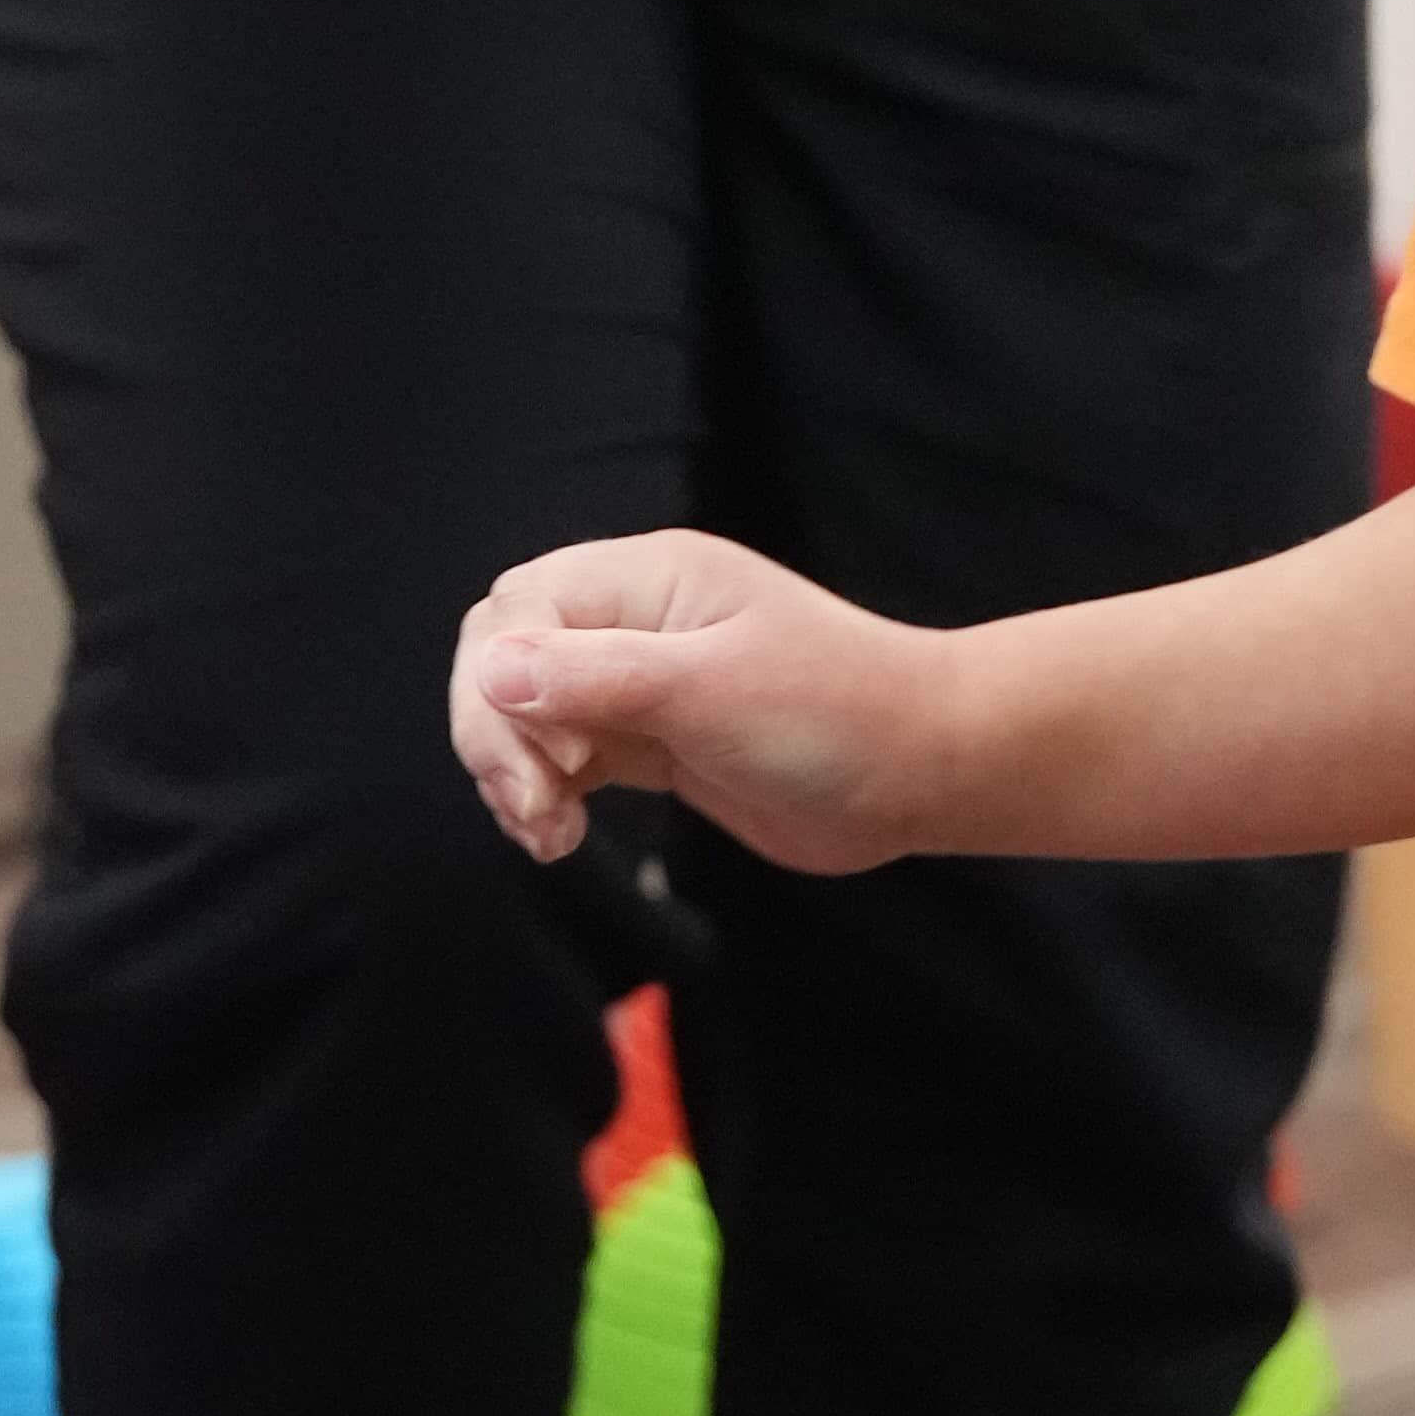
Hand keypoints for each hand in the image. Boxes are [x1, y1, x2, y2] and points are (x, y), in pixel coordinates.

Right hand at [452, 531, 981, 875]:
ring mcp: (645, 681)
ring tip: (549, 833)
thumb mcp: (710, 690)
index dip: (499, 684)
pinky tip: (559, 836)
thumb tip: (492, 667)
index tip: (545, 761)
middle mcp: (638, 621)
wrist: (922, 769)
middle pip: (508, 657)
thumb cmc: (835, 712)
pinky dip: (546, 795)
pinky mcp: (656, 741)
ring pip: (530, 713)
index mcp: (650, 579)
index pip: (519, 609)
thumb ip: (598, 678)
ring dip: (517, 773)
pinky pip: (566, 758)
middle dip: (497, 734)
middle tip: (533, 806)